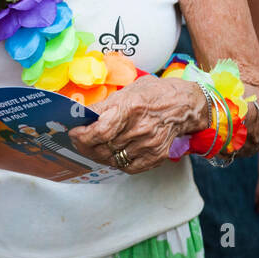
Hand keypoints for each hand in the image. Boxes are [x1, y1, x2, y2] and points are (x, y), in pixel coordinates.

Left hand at [69, 76, 207, 173]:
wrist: (184, 105)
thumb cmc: (155, 94)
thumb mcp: (129, 90)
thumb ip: (106, 105)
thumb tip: (83, 115)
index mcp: (130, 107)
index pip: (99, 130)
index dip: (82, 135)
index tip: (74, 132)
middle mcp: (139, 128)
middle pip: (103, 147)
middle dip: (85, 145)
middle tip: (79, 140)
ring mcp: (148, 144)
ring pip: (112, 158)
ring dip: (98, 154)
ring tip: (94, 146)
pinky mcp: (155, 156)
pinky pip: (128, 167)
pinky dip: (116, 162)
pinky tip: (113, 152)